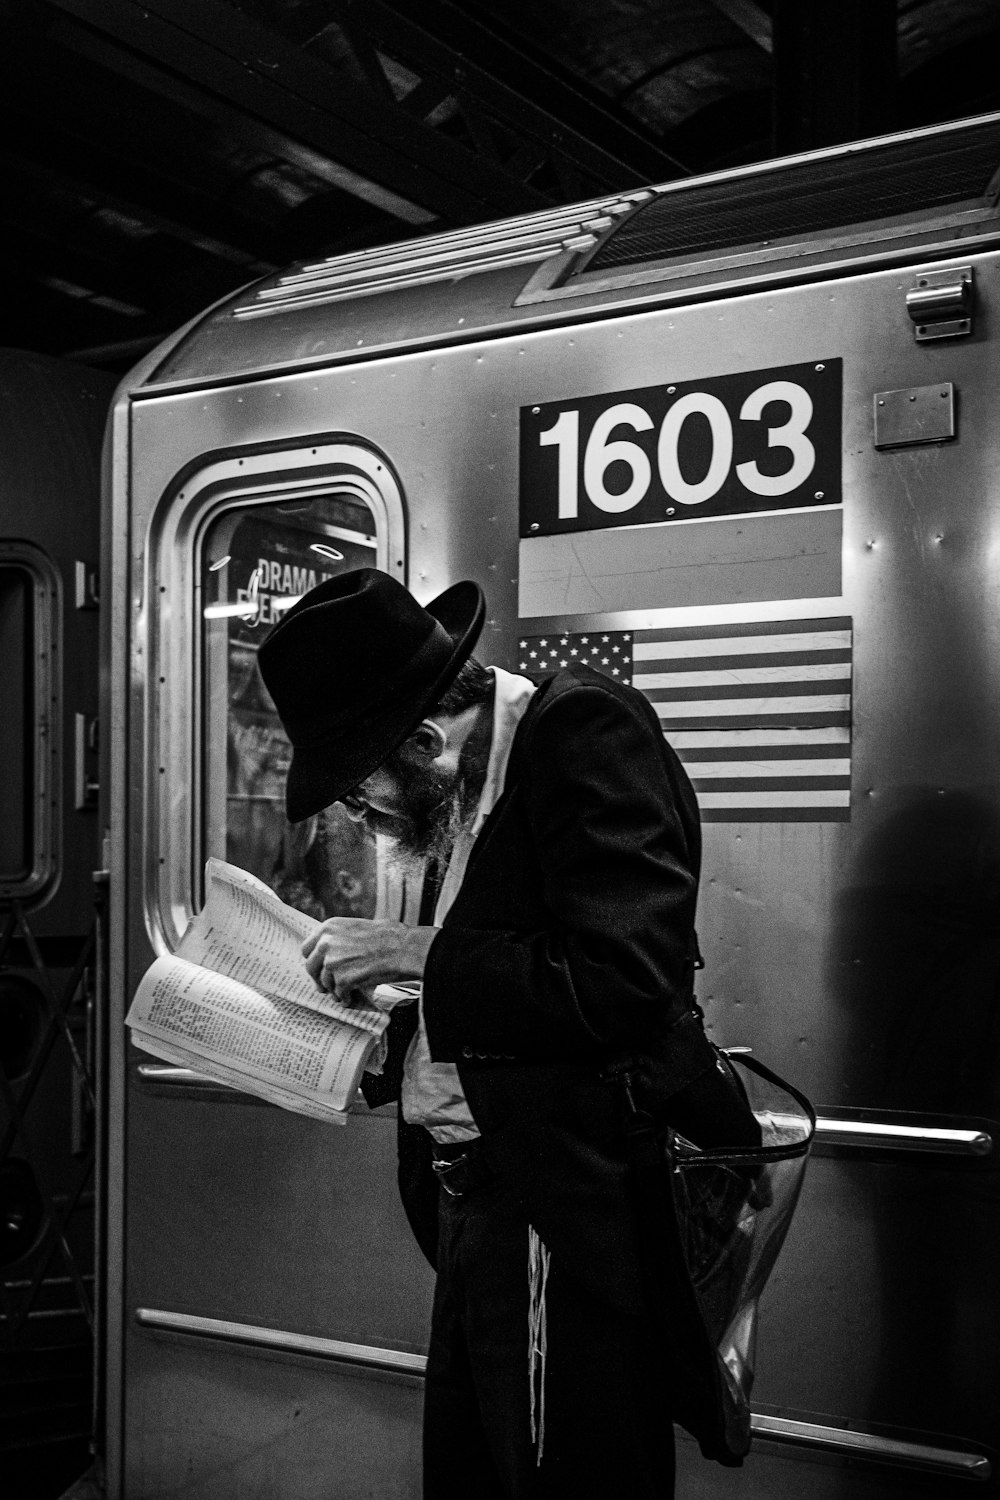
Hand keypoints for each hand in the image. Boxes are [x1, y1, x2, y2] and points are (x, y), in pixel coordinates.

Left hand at [301, 919, 437, 1000]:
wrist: (403, 948)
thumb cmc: (388, 937)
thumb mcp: (357, 927)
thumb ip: (339, 938)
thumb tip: (330, 953)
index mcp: (328, 927)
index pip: (307, 948)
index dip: (313, 961)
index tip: (318, 968)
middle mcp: (326, 943)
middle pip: (311, 968)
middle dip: (319, 978)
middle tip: (325, 987)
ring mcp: (332, 962)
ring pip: (325, 983)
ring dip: (334, 990)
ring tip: (344, 994)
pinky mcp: (343, 979)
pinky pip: (339, 994)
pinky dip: (345, 998)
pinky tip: (351, 998)